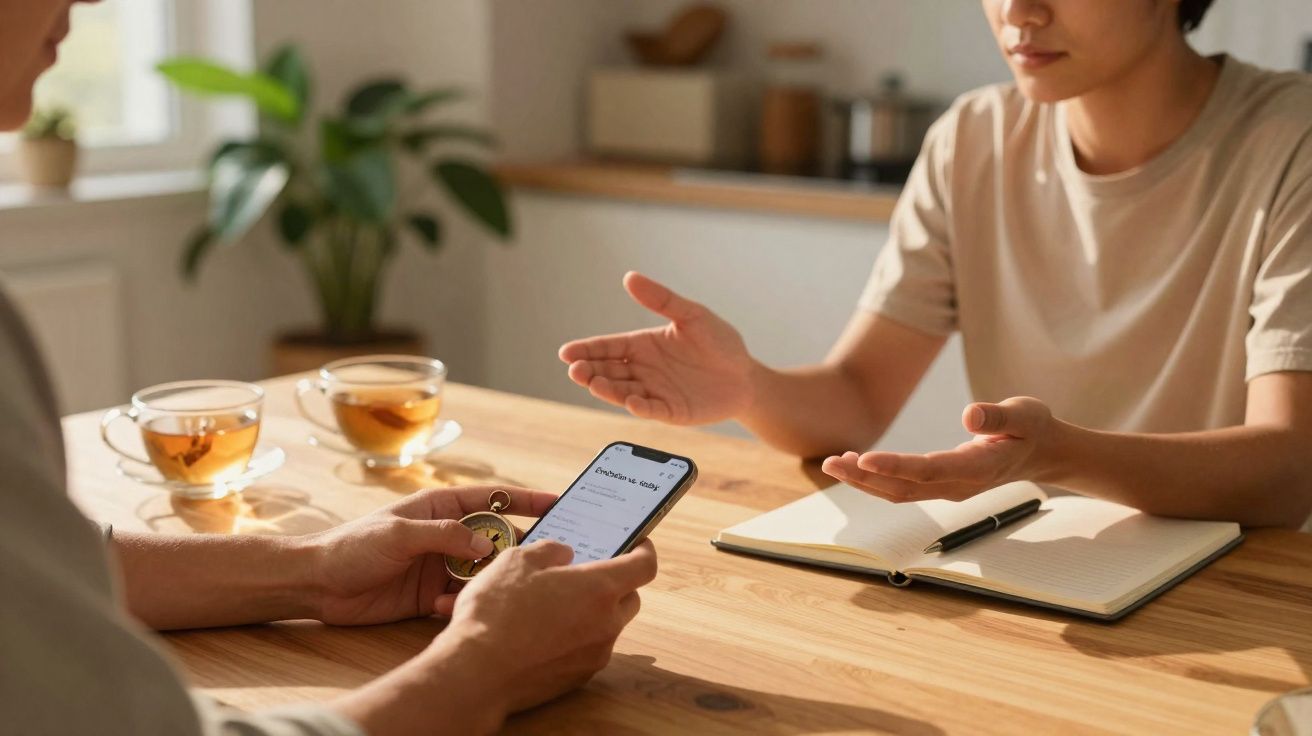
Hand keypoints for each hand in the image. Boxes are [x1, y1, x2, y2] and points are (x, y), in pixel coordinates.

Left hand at [306, 485, 556, 625]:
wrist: (318, 584)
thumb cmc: (352, 545)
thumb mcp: (399, 533)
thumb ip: (445, 535)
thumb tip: (485, 542)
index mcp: (442, 506)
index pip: (494, 498)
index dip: (527, 499)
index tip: (559, 502)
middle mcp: (447, 533)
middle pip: (496, 538)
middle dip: (516, 550)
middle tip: (540, 561)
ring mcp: (442, 564)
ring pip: (483, 572)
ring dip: (486, 583)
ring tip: (486, 592)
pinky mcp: (432, 593)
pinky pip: (462, 597)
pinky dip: (461, 604)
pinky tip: (442, 609)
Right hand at [443, 539, 657, 714]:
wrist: (476, 672)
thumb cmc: (497, 611)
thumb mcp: (518, 560)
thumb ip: (550, 551)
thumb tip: (565, 555)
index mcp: (600, 588)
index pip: (645, 566)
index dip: (644, 550)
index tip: (637, 543)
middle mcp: (606, 623)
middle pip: (630, 597)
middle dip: (616, 583)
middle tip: (588, 572)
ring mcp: (594, 655)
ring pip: (608, 626)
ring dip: (593, 612)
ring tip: (557, 602)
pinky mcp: (577, 678)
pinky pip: (587, 650)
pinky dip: (575, 637)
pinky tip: (543, 632)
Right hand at [559, 271, 755, 424]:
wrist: (746, 376)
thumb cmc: (720, 342)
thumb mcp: (692, 315)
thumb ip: (662, 300)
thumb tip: (630, 277)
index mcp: (643, 345)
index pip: (607, 347)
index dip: (586, 350)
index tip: (566, 353)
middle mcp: (644, 370)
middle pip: (608, 371)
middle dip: (589, 371)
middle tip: (576, 370)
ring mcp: (655, 391)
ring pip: (622, 391)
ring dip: (607, 389)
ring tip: (594, 383)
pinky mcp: (671, 411)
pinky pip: (650, 409)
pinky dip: (638, 407)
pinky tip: (630, 401)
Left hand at [821, 397, 1060, 501]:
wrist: (1044, 452)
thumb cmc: (1033, 428)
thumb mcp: (1025, 415)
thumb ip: (998, 418)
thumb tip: (969, 415)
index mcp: (980, 468)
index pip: (930, 470)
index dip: (895, 466)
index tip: (863, 458)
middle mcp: (960, 485)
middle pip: (905, 488)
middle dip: (865, 478)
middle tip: (829, 463)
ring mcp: (950, 489)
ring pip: (900, 493)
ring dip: (864, 482)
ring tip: (832, 464)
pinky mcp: (942, 485)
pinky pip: (903, 488)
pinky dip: (876, 480)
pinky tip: (854, 465)